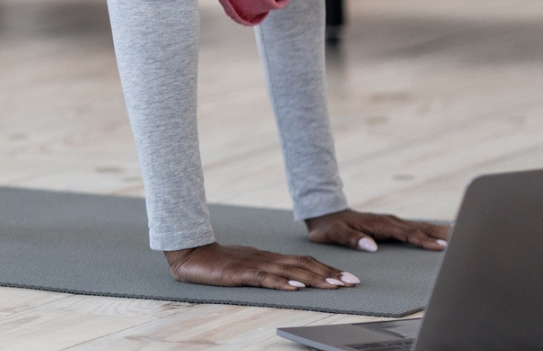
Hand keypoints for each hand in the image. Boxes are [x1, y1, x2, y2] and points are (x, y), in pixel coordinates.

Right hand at [164, 242, 360, 289]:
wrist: (191, 254)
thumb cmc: (220, 262)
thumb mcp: (249, 266)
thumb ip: (270, 271)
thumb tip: (295, 280)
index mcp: (270, 258)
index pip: (304, 262)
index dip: (327, 269)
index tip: (348, 278)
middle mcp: (267, 259)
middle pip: (303, 265)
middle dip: (329, 274)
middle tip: (351, 282)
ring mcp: (254, 265)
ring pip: (289, 271)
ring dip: (313, 279)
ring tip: (332, 286)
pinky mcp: (240, 273)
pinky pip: (264, 278)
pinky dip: (281, 282)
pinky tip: (295, 287)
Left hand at [306, 209, 449, 251]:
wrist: (324, 214)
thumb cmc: (329, 227)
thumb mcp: (335, 233)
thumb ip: (352, 239)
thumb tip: (372, 246)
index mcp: (381, 225)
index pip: (408, 234)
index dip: (425, 241)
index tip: (442, 246)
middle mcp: (390, 222)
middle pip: (421, 228)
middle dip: (442, 232)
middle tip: (465, 235)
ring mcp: (392, 223)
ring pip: (421, 227)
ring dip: (440, 230)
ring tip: (462, 234)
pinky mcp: (392, 227)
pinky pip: (415, 229)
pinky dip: (431, 232)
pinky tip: (442, 236)